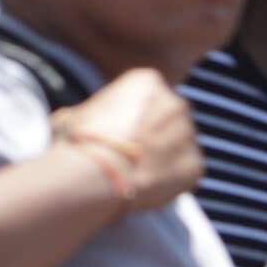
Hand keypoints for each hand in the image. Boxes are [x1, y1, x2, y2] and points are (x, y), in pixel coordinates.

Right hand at [49, 68, 201, 214]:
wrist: (95, 174)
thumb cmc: (81, 141)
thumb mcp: (76, 114)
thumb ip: (92, 114)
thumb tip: (71, 121)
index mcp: (147, 81)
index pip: (147, 96)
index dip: (132, 117)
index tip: (119, 132)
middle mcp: (174, 102)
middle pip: (169, 118)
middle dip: (156, 134)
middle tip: (132, 154)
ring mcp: (188, 134)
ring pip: (179, 145)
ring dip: (165, 157)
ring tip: (137, 173)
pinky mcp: (195, 164)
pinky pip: (186, 171)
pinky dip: (172, 180)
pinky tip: (149, 185)